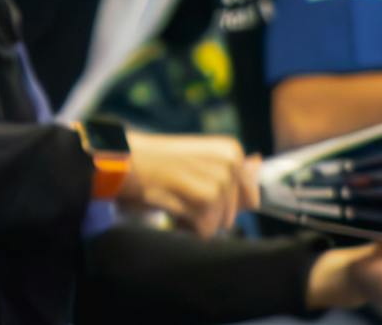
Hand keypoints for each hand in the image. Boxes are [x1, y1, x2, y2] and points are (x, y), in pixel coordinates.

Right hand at [116, 129, 253, 237]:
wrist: (122, 159)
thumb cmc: (155, 160)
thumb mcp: (197, 158)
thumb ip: (232, 169)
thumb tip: (259, 163)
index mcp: (231, 149)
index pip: (251, 194)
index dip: (224, 200)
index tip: (199, 187)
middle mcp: (230, 163)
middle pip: (235, 212)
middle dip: (209, 211)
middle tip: (181, 190)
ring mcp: (219, 183)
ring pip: (221, 223)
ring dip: (195, 218)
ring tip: (174, 196)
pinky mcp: (206, 202)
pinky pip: (206, 231)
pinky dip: (186, 226)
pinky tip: (170, 206)